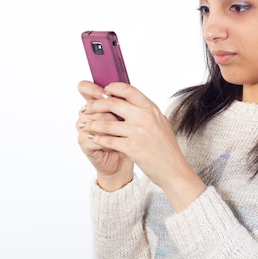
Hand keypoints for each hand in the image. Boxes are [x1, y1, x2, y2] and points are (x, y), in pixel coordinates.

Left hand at [78, 81, 205, 210]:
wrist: (174, 170)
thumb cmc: (166, 148)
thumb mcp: (160, 123)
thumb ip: (145, 111)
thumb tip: (127, 101)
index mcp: (151, 109)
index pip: (128, 90)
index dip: (113, 88)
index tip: (103, 91)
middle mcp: (145, 117)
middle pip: (112, 104)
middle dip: (95, 105)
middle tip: (86, 108)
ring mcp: (138, 132)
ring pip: (106, 123)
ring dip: (92, 124)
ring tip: (84, 125)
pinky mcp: (132, 148)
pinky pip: (108, 140)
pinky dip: (97, 139)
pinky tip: (91, 138)